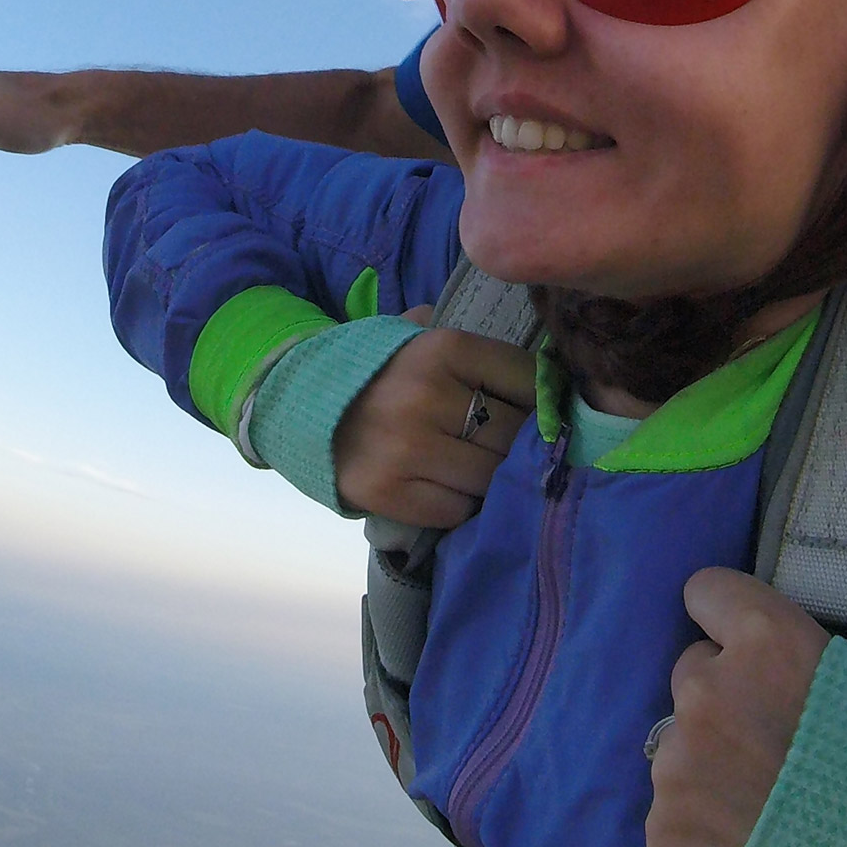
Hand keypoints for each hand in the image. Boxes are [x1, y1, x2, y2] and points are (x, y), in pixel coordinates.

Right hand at [331, 322, 538, 527]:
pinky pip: (456, 510)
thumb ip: (474, 349)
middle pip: (515, 436)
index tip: (545, 413)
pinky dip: (460, 504)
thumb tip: (548, 373)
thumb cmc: (375, 369)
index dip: (544, 401)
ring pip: (490, 478)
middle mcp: (427, 396)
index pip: (528, 380)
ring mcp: (407, 448)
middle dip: (522, 446)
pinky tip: (448, 488)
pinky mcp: (389, 492)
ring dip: (492, 479)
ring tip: (481, 470)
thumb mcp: (418, 336)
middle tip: (515, 449)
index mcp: (443, 348)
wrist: (298, 402)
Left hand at [646, 573, 846, 846]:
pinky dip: (706, 823)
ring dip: (716, 759)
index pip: (708, 590)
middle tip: (788, 739)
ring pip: (681, 742)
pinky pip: (674, 809)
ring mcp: (678, 767)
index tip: (770, 653)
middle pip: (695, 670)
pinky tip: (758, 844)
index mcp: (765, 639)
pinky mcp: (664, 834)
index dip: (741, 621)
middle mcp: (706, 692)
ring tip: (778, 802)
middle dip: (732, 694)